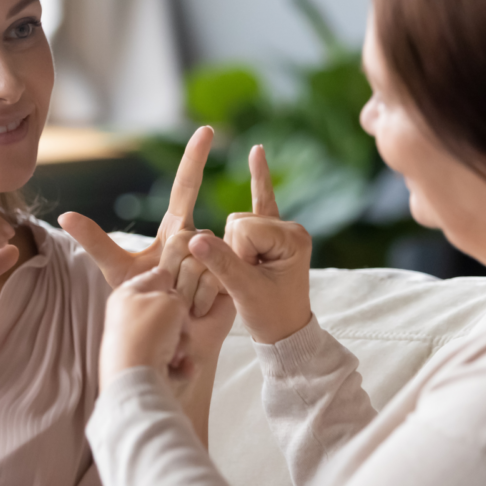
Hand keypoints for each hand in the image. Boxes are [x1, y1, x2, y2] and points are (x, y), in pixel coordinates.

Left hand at [60, 126, 222, 317]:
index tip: (207, 129)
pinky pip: (215, 275)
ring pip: (201, 257)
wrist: (167, 334)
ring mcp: (220, 255)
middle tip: (166, 287)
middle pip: (190, 235)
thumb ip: (93, 241)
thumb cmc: (144, 300)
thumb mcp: (116, 269)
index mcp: (177, 227)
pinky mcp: (233, 278)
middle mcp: (202, 236)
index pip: (186, 185)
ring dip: (183, 286)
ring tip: (179, 302)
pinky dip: (199, 297)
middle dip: (174, 266)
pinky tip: (195, 309)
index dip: (195, 157)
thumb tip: (64, 215)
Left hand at [100, 267, 187, 389]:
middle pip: (168, 311)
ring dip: (182, 346)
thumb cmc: (149, 334)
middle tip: (179, 330)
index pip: (158, 277)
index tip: (182, 296)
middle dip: (182, 323)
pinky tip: (182, 369)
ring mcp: (134, 342)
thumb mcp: (171, 301)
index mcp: (127, 293)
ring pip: (172, 336)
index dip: (176, 285)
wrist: (135, 378)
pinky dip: (180, 365)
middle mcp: (128, 316)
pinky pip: (169, 359)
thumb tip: (177, 311)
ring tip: (176, 355)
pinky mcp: (141, 365)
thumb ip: (178, 297)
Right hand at [189, 145, 312, 343]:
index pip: (243, 227)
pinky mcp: (272, 234)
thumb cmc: (270, 316)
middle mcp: (290, 229)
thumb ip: (220, 264)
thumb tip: (193, 241)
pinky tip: (257, 151)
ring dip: (233, 249)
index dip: (235, 254)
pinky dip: (259, 176)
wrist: (285, 334)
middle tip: (249, 278)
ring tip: (250, 274)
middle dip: (233, 251)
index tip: (249, 278)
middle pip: (238, 221)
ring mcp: (281, 230)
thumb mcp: (244, 292)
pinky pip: (261, 200)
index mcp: (292, 238)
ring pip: (235, 222)